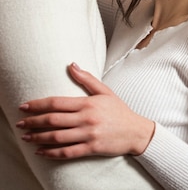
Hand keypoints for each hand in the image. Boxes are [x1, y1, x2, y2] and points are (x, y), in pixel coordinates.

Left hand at [16, 63, 154, 158]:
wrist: (136, 132)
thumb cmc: (120, 111)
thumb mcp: (106, 92)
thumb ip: (87, 79)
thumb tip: (71, 64)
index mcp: (89, 103)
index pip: (57, 103)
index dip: (38, 104)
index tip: (24, 106)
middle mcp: (87, 118)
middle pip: (53, 120)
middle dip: (33, 122)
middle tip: (20, 124)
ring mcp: (89, 134)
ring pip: (57, 137)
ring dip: (38, 138)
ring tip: (26, 137)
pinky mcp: (91, 148)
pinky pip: (67, 152)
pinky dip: (51, 153)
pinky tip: (41, 152)